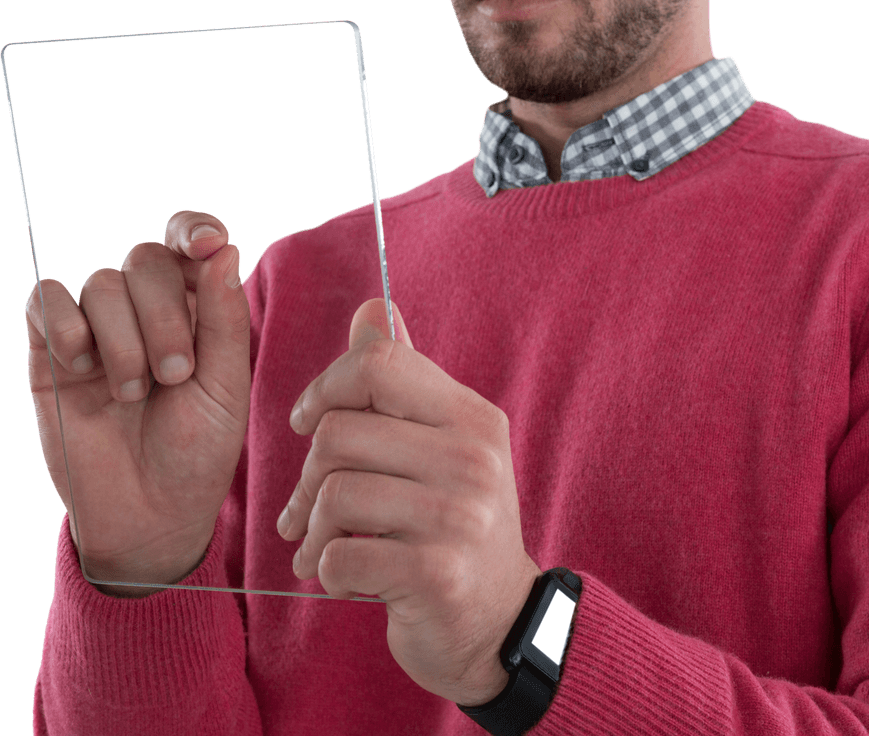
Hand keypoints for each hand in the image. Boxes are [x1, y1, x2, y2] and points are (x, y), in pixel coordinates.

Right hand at [26, 211, 250, 595]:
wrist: (149, 513)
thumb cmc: (198, 452)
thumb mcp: (225, 386)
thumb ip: (223, 317)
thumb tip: (223, 247)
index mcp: (198, 310)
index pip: (190, 242)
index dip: (195, 229)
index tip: (208, 242)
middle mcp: (146, 309)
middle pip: (145, 260)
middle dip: (163, 316)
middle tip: (173, 376)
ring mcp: (97, 327)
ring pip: (101, 282)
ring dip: (123, 339)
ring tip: (135, 393)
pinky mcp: (51, 350)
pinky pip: (47, 299)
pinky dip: (67, 324)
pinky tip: (85, 367)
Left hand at [278, 298, 542, 705]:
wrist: (499, 621)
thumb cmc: (456, 526)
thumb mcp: (444, 446)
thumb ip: (404, 382)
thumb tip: (373, 309)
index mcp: (473, 418)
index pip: (378, 363)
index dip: (325, 387)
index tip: (308, 421)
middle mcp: (473, 459)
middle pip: (339, 432)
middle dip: (307, 475)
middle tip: (309, 508)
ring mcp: (459, 517)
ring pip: (333, 493)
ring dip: (312, 529)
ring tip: (322, 546)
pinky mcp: (436, 574)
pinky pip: (339, 556)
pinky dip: (327, 572)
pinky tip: (349, 579)